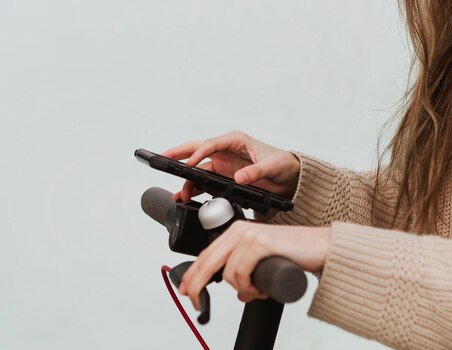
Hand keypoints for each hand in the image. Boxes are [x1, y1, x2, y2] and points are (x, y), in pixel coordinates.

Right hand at [163, 131, 299, 201]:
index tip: (190, 164)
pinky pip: (203, 181)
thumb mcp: (272, 167)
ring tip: (178, 192)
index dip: (199, 153)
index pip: (211, 144)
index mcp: (235, 140)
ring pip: (197, 169)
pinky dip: (194, 188)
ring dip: (186, 179)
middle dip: (179, 154)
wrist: (289, 178)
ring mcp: (222, 164)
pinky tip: (185, 196)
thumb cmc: (282, 164)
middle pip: (197, 149)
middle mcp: (225, 150)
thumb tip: (239, 177)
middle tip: (163, 158)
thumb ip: (256, 171)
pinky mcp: (222, 177)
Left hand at [178, 221, 331, 309]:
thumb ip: (247, 272)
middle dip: (197, 285)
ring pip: (227, 272)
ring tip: (258, 290)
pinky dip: (249, 287)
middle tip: (196, 303)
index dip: (192, 275)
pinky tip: (261, 289)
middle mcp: (239, 230)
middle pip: (207, 261)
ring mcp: (249, 234)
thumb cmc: (295, 254)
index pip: (206, 255)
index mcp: (235, 232)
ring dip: (242, 289)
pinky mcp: (260, 243)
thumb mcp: (262, 264)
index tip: (185, 291)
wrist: (322, 248)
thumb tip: (238, 293)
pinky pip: (241, 272)